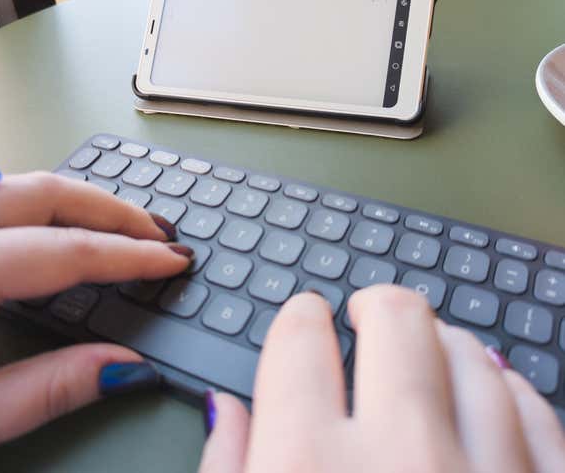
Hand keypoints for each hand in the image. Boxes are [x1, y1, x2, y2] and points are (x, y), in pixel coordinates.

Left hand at [0, 172, 191, 443]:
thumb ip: (44, 391)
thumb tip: (127, 367)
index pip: (68, 252)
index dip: (131, 255)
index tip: (175, 260)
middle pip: (48, 195)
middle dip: (115, 210)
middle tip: (161, 232)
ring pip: (23, 185)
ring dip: (84, 202)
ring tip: (128, 225)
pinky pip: (5, 199)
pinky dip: (49, 209)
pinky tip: (71, 229)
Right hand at [200, 286, 564, 472]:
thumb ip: (227, 471)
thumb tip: (229, 408)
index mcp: (308, 467)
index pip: (299, 339)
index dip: (300, 319)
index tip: (306, 321)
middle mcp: (403, 462)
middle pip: (395, 317)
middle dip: (376, 304)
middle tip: (370, 315)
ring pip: (473, 355)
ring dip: (445, 343)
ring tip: (430, 353)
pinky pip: (541, 415)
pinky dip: (512, 393)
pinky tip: (490, 393)